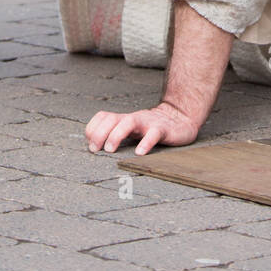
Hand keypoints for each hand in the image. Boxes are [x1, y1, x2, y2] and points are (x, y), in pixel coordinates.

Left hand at [85, 101, 199, 155]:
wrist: (179, 118)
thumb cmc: (152, 127)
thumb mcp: (132, 129)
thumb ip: (116, 134)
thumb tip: (95, 147)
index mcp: (124, 119)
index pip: (103, 117)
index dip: (93, 129)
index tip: (91, 146)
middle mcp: (133, 119)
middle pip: (112, 119)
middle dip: (99, 133)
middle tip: (96, 150)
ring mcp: (148, 123)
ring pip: (129, 123)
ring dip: (116, 135)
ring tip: (110, 150)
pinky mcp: (162, 129)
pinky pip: (153, 134)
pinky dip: (146, 143)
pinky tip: (140, 153)